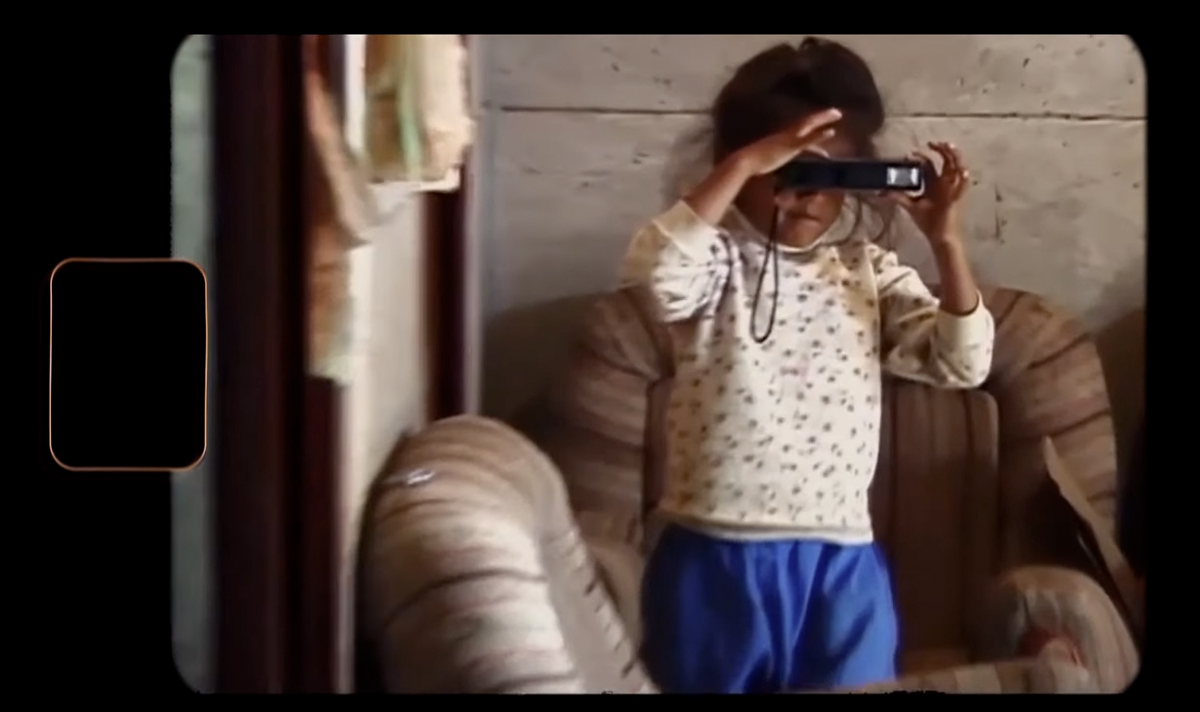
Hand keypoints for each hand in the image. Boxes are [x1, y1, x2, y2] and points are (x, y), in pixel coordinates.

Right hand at [728, 108, 843, 176]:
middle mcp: (786, 135)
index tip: (821, 124)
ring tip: (837, 114)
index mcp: (781, 138)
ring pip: (808, 125)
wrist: (745, 161)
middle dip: (821, 117)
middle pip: (806, 122)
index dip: (811, 127)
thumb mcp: (766, 160)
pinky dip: (819, 135)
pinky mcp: (790, 146)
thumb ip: (773, 159)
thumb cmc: (752, 163)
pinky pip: (808, 139)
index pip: (799, 130)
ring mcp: (789, 139)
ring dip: (822, 118)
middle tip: (836, 113)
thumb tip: (773, 165)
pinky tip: (831, 131)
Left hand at [892, 141, 969, 246]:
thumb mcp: (910, 206)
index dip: (920, 157)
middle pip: (945, 160)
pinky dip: (964, 178)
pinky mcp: (955, 198)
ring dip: (954, 156)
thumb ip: (897, 197)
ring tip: (947, 146)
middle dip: (939, 150)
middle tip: (931, 143)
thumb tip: (880, 193)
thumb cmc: (927, 222)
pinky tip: (962, 171)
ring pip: (957, 167)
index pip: (928, 164)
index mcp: (933, 183)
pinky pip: (963, 186)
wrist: (938, 237)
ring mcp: (951, 189)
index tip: (909, 155)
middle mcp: (944, 183)